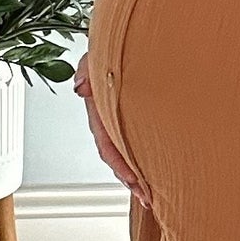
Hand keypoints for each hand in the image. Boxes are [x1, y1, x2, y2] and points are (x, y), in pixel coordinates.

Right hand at [74, 53, 151, 208]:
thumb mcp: (98, 55)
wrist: (133, 43)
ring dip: (137, 176)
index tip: (133, 178)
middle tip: (146, 197)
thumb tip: (82, 87)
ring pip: (127, 155)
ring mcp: (121, 123)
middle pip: (117, 157)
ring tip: (151, 195)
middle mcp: (108, 121)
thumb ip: (89, 69)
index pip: (106, 143)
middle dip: (130, 180)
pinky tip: (157, 174)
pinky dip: (145, 162)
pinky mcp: (137, 121)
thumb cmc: (114, 50)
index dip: (119, 163)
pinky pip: (139, 145)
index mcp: (98, 110)